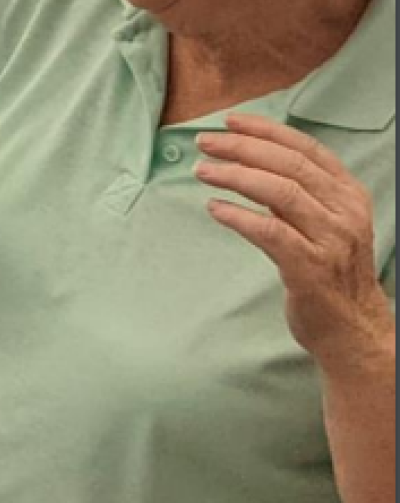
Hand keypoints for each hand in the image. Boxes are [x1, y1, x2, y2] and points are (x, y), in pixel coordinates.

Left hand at [196, 113, 394, 373]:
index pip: (306, 149)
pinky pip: (270, 232)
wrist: (351, 327)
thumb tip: (253, 166)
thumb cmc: (329, 273)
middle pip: (289, 165)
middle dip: (243, 148)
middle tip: (205, 142)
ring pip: (280, 192)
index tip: (231, 122)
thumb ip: (297, 196)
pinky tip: (214, 208)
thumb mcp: (323, 224)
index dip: (267, 131)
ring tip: (202, 171)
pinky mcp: (309, 268)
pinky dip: (239, 216)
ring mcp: (330, 239)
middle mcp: (344, 211)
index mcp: (349, 194)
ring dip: (236, 176)